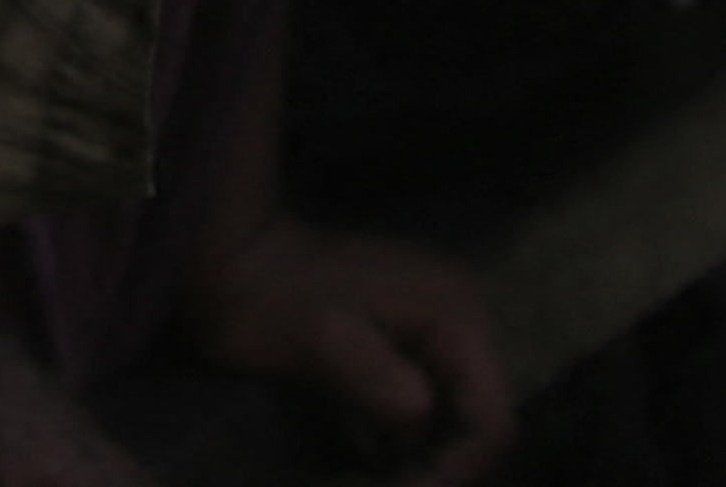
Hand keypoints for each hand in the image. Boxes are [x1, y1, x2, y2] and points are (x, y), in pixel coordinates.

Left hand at [176, 215, 510, 479]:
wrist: (233, 261)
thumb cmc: (267, 302)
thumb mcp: (316, 341)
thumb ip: (373, 378)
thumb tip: (418, 420)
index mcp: (453, 314)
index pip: (492, 419)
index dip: (461, 473)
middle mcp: (462, 318)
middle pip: (482, 423)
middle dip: (446, 470)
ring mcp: (440, 329)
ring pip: (459, 422)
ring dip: (429, 462)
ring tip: (385, 482)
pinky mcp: (414, 344)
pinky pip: (433, 407)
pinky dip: (411, 443)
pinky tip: (377, 462)